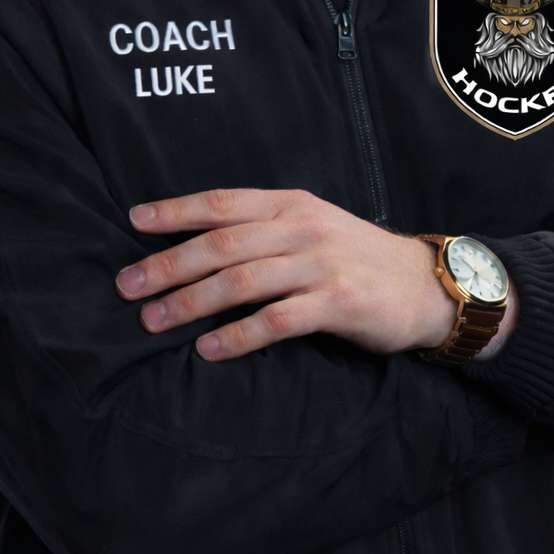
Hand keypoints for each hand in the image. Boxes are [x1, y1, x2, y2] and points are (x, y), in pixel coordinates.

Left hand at [115, 188, 517, 361]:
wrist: (426, 285)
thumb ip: (265, 230)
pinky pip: (278, 320)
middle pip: (222, 243)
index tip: (134, 220)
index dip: (176, 210)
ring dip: (191, 302)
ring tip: (154, 321)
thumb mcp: (313, 227)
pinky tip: (208, 350)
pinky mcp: (338, 303)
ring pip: (242, 280)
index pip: (223, 202)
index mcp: (291, 204)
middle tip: (127, 286)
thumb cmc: (357, 258)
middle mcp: (303, 228)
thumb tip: (198, 245)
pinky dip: (238, 336)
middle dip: (169, 264)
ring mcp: (321, 264)